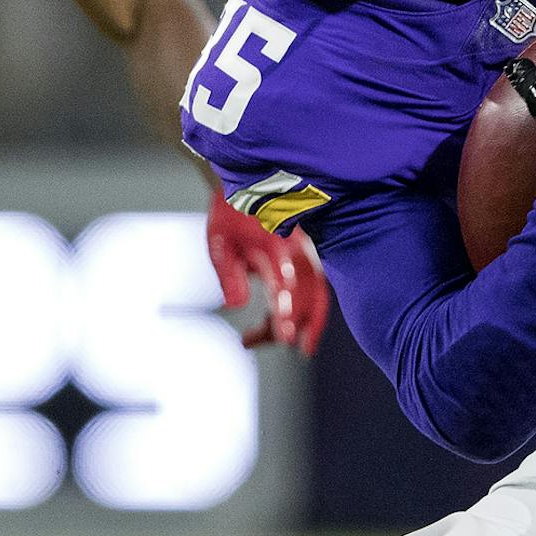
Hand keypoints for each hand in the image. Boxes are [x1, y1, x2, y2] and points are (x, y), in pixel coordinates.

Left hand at [206, 198, 331, 355]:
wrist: (247, 188)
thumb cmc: (232, 216)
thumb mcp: (220, 242)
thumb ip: (229, 273)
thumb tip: (235, 305)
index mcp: (275, 243)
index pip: (285, 279)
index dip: (286, 307)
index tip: (285, 334)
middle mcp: (297, 250)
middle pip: (306, 291)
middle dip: (301, 319)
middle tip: (290, 343)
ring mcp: (304, 255)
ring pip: (315, 292)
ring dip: (310, 321)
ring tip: (301, 347)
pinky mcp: (304, 262)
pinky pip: (314, 291)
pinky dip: (311, 314)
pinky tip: (293, 334)